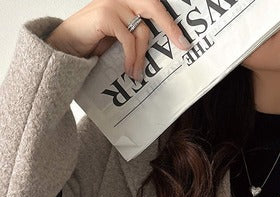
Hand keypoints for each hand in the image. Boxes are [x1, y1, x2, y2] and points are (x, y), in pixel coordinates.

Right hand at [45, 0, 190, 80]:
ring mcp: (112, 3)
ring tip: (136, 74)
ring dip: (142, 56)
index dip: (168, 21)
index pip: (151, 5)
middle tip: (182, 44)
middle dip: (170, 26)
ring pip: (141, 30)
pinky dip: (132, 57)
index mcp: (125, 2)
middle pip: (153, 6)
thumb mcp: (118, 38)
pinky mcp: (105, 15)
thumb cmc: (91, 42)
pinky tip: (130, 70)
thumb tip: (156, 48)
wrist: (64, 46)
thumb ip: (134, 35)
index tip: (183, 40)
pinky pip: (128, 39)